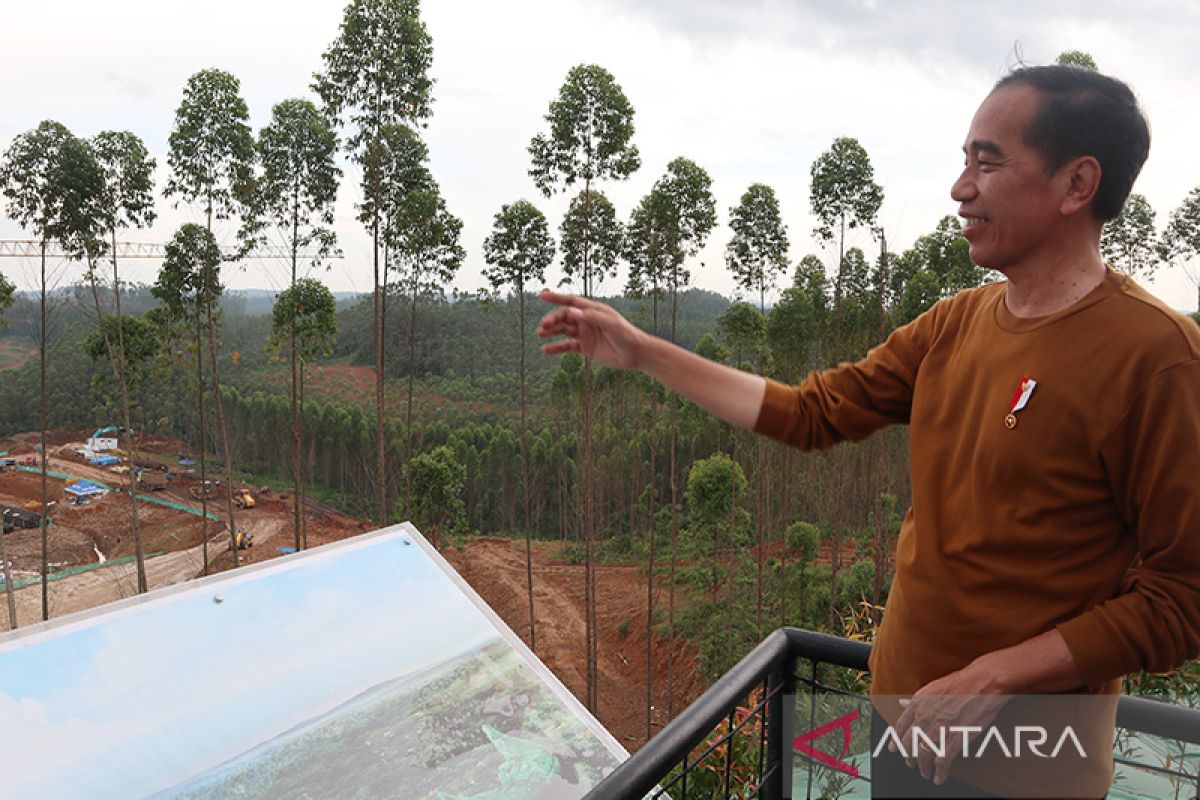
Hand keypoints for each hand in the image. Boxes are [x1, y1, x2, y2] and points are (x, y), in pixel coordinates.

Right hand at [536, 290, 646, 370]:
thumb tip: (572, 310)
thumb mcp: (611, 324)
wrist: (636, 354)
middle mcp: (587, 320)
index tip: (542, 295)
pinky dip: (557, 347)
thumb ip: (592, 317)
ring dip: (551, 331)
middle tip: (543, 326)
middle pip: (565, 316)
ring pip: (564, 330)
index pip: (572, 301)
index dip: (557, 297)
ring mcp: (586, 333)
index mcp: (594, 310)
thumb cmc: (627, 335)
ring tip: (540, 334)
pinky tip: (546, 350)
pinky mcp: (586, 347)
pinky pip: (568, 346)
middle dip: (553, 319)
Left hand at [889, 661, 1010, 785]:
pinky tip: (939, 778)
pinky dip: (940, 773)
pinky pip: (943, 762)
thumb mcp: (932, 688)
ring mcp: (939, 730)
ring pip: (923, 756)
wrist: (982, 684)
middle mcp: (924, 718)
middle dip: (909, 757)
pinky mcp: (956, 740)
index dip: (896, 741)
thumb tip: (902, 703)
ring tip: (925, 773)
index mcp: (917, 704)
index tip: (894, 749)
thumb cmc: (960, 683)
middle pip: (910, 745)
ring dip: (923, 768)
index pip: (900, 728)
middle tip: (911, 763)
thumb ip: (916, 700)